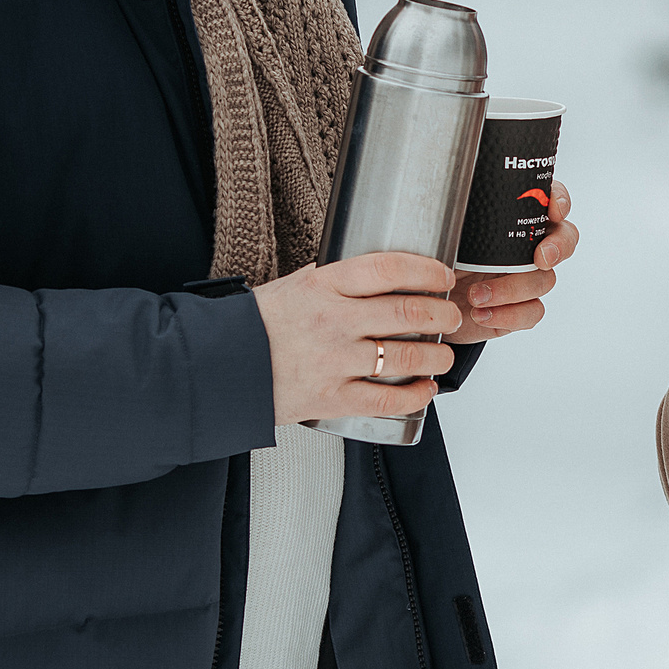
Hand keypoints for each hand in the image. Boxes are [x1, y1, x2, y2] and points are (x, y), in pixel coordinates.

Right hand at [252, 252, 460, 425]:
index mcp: (323, 285)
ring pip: (405, 356)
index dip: (427, 271)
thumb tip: (378, 274)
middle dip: (442, 313)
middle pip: (408, 312)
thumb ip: (337, 280)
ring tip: (444, 354)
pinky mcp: (331, 399)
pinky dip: (415, 395)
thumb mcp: (295, 285)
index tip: (443, 276)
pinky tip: (425, 388)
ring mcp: (334, 361)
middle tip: (452, 314)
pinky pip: (386, 400)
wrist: (217, 367)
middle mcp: (333, 321)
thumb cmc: (255, 325)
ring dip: (436, 355)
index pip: (389, 268)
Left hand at [446, 181, 577, 343]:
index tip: (553, 209)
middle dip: (559, 246)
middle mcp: (526, 246)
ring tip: (477, 295)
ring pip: (544, 280)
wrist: (428, 305)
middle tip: (541, 258)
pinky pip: (532, 312)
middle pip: (565, 238)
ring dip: (512, 288)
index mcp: (512, 218)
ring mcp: (526, 278)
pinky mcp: (521, 308)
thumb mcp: (441, 230)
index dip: (559, 200)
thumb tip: (446, 195)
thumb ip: (450, 212)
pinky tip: (482, 314)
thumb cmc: (438, 258)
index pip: (549, 199)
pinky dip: (508, 314)